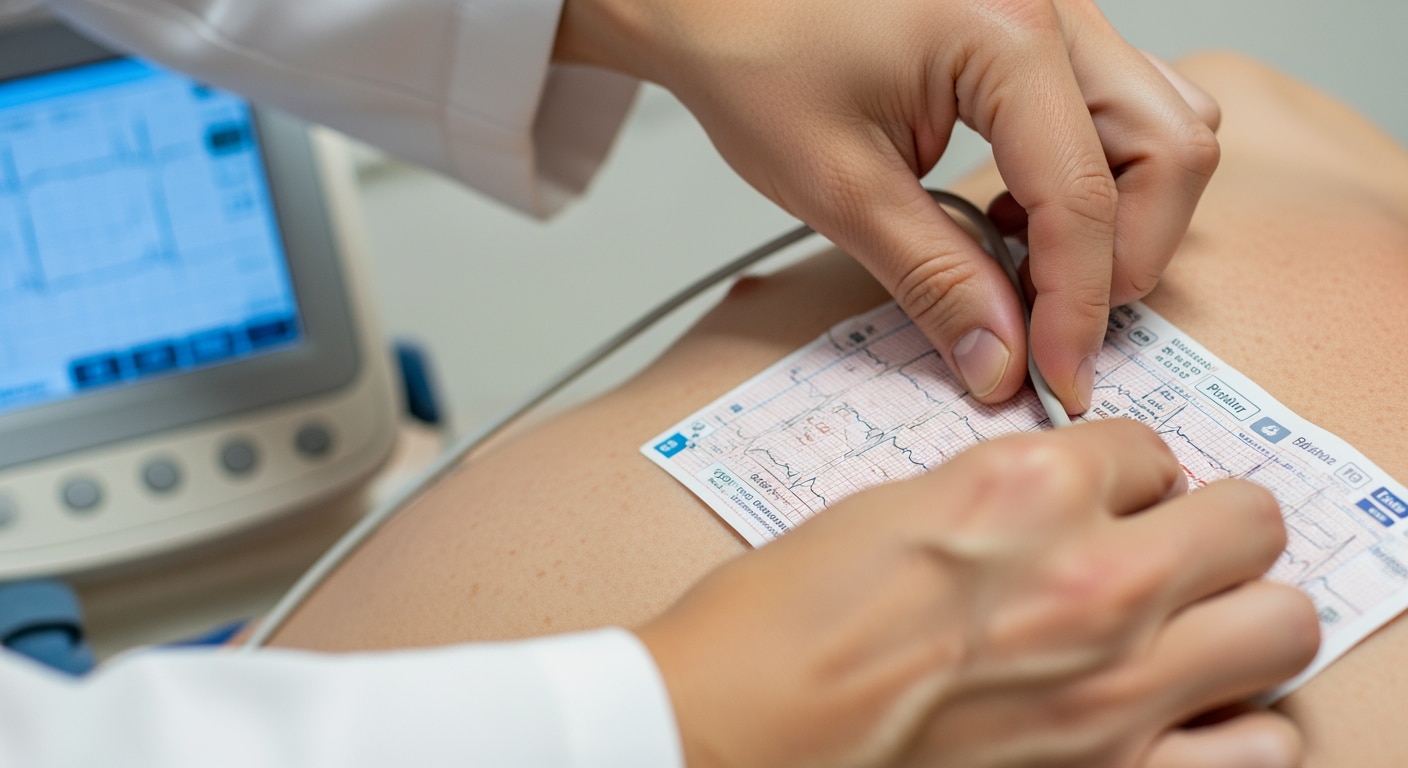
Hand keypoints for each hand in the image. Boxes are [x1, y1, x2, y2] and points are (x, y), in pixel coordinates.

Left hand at [555, 0, 1219, 413]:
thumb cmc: (753, 51)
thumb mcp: (839, 184)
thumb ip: (935, 277)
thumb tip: (1001, 361)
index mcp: (1006, 33)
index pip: (1085, 197)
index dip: (1076, 309)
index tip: (1056, 381)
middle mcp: (1054, 7)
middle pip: (1169, 149)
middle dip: (1126, 255)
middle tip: (1052, 326)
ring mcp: (1056, 9)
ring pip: (1162, 121)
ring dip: (1121, 212)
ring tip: (1028, 261)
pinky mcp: (1039, 27)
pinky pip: (1119, 104)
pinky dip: (1094, 173)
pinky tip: (1016, 207)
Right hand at [636, 419, 1318, 767]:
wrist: (732, 731)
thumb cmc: (775, 628)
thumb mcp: (887, 510)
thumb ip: (998, 499)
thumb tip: (1056, 507)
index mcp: (1020, 487)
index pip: (1151, 449)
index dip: (1128, 476)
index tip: (1110, 499)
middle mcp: (1090, 577)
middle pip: (1250, 523)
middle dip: (1214, 529)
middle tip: (1171, 550)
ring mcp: (1116, 686)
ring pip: (1283, 625)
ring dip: (1242, 621)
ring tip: (1189, 631)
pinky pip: (1266, 747)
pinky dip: (1241, 726)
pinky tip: (1185, 715)